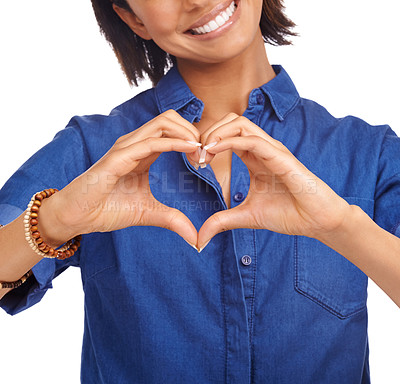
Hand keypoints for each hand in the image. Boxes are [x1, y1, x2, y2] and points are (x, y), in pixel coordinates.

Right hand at [46, 110, 202, 246]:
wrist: (78, 216)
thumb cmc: (107, 209)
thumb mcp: (149, 213)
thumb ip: (172, 220)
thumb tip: (195, 239)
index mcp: (143, 152)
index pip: (174, 131)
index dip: (194, 141)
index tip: (205, 162)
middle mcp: (136, 143)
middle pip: (172, 119)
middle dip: (194, 132)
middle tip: (204, 156)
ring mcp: (127, 147)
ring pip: (164, 123)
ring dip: (188, 135)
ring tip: (200, 155)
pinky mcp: (119, 156)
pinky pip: (151, 142)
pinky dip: (175, 143)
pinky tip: (191, 150)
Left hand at [196, 113, 351, 250]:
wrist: (318, 222)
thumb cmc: (289, 214)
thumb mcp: (246, 217)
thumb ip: (222, 221)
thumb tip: (200, 238)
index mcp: (255, 158)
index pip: (227, 135)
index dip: (207, 143)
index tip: (195, 162)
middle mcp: (263, 149)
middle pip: (232, 121)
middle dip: (209, 132)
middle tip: (197, 155)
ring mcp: (273, 150)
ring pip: (240, 123)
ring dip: (216, 133)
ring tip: (203, 152)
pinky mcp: (282, 158)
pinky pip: (253, 140)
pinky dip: (229, 141)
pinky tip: (214, 151)